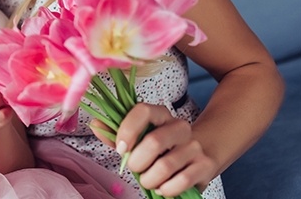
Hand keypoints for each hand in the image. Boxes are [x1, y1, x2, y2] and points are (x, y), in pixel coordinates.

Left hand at [92, 103, 217, 195]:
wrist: (197, 157)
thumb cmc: (159, 149)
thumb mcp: (136, 139)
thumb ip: (114, 133)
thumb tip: (95, 124)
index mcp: (160, 114)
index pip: (142, 111)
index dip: (128, 130)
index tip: (121, 148)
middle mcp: (180, 126)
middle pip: (154, 142)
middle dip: (137, 162)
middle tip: (134, 168)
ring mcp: (194, 145)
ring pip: (165, 166)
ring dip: (149, 179)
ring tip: (148, 180)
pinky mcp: (204, 165)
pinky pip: (181, 181)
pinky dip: (166, 189)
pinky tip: (163, 187)